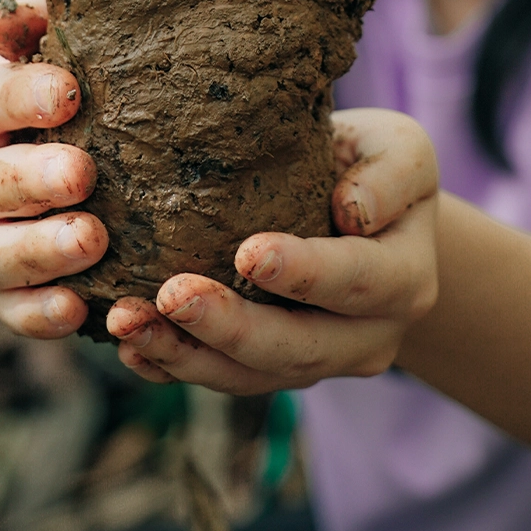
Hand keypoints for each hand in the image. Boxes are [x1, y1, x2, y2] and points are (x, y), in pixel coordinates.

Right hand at [0, 0, 103, 336]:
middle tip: (82, 174)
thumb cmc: (57, 85)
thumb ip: (33, 29)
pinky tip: (79, 309)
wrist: (56, 146)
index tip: (70, 93)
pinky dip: (40, 315)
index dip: (19, 96)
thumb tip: (21, 17)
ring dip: (39, 251)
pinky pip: (11, 312)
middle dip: (28, 182)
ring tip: (92, 240)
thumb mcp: (45, 48)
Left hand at [107, 109, 438, 391]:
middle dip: (229, 328)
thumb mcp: (401, 149)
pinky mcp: (273, 371)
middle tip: (170, 294)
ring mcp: (319, 362)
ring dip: (185, 355)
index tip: (246, 253)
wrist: (366, 212)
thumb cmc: (373, 165)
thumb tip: (354, 210)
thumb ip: (391, 174)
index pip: (355, 279)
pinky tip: (131, 347)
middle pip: (297, 347)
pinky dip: (173, 367)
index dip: (302, 272)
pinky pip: (222, 380)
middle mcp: (368, 337)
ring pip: (252, 377)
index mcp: (404, 278)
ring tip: (125, 321)